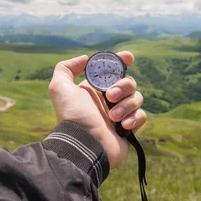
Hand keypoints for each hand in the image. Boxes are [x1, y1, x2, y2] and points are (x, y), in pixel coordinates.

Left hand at [48, 52, 146, 168]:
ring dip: (126, 105)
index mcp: (95, 89)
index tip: (129, 57)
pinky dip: (134, 118)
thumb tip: (85, 59)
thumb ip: (66, 68)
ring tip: (113, 117)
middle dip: (123, 86)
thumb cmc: (72, 115)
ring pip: (137, 98)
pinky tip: (122, 126)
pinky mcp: (129, 129)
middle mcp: (108, 100)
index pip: (113, 70)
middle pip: (128, 82)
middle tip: (110, 97)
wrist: (84, 143)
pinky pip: (142, 116)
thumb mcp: (59, 87)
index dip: (122, 61)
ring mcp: (120, 114)